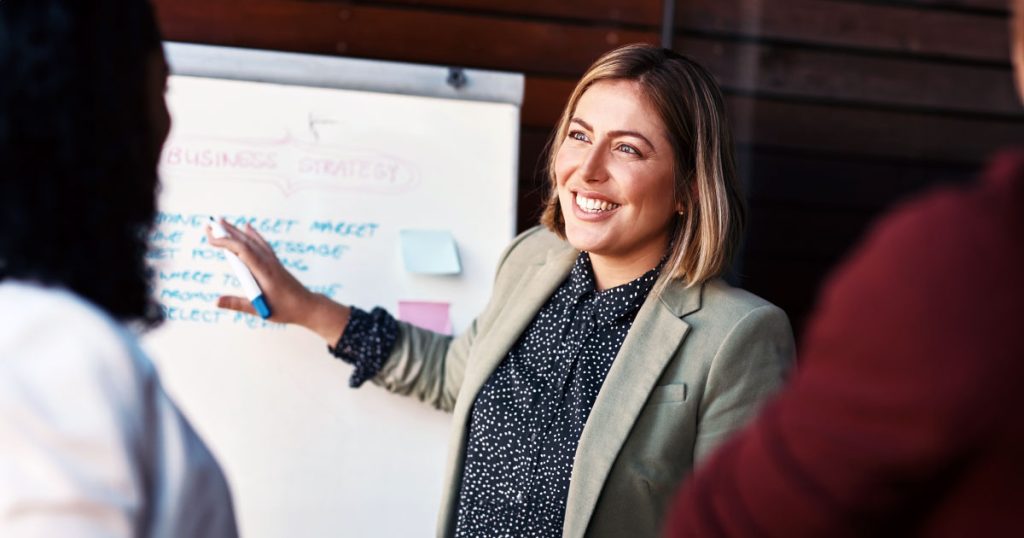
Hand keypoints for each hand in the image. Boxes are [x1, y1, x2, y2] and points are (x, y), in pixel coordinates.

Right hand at [205, 219, 350, 342]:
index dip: (226, 242)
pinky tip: (247, 227)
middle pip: (245, 242)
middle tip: (209, 223)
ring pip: (252, 241)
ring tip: (222, 222)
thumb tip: (215, 301)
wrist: (308, 306)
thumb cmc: (285, 309)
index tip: (211, 238)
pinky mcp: (275, 262)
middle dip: (226, 232)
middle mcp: (268, 261)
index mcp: (264, 271)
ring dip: (236, 231)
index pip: (243, 250)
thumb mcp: (259, 310)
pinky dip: (252, 234)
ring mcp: (272, 260)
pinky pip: (262, 244)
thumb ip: (237, 304)